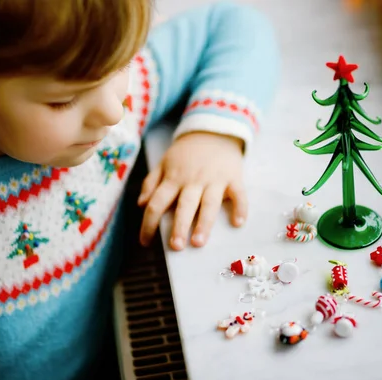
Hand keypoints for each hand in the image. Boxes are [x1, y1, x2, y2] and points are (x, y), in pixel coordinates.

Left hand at [138, 131, 245, 249]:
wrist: (213, 131)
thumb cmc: (186, 153)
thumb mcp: (164, 163)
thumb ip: (151, 183)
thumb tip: (141, 204)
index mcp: (174, 178)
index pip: (157, 203)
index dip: (148, 223)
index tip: (145, 242)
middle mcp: (193, 180)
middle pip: (184, 205)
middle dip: (180, 226)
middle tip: (176, 247)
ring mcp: (215, 179)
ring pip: (209, 203)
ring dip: (204, 223)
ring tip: (199, 242)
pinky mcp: (233, 178)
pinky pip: (238, 194)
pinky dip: (240, 207)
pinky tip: (238, 223)